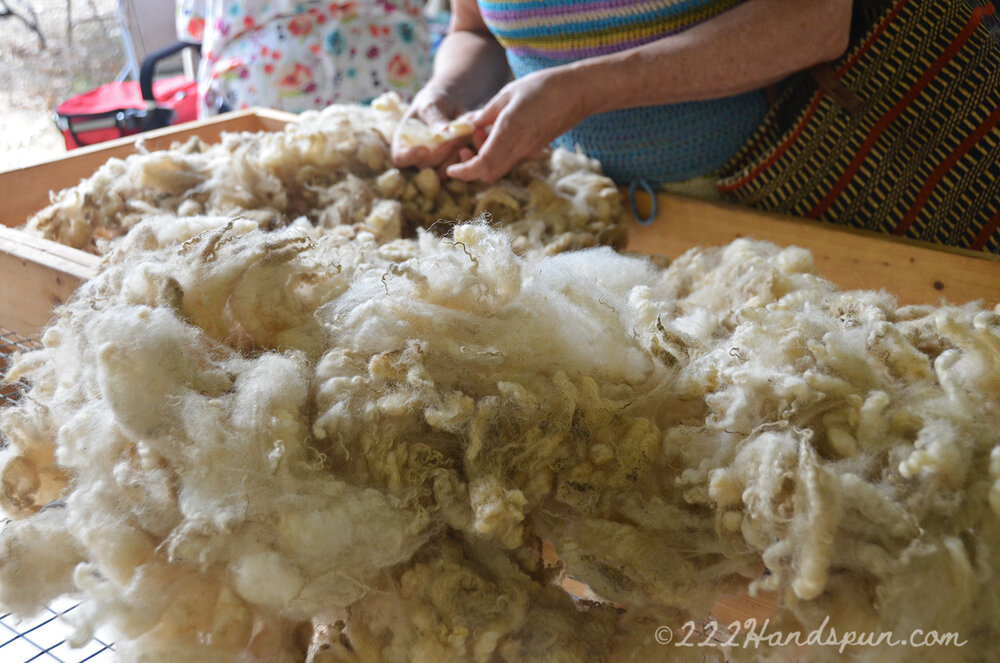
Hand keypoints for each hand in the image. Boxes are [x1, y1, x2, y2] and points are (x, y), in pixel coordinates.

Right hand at [391, 84, 479, 171]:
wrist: (449, 105)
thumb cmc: (433, 102)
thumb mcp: (431, 104)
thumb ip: (434, 117)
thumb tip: (443, 131)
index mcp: (403, 143)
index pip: (400, 158)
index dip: (410, 157)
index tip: (424, 149)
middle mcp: (416, 157)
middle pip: (425, 166)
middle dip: (440, 153)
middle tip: (453, 138)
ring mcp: (433, 163)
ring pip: (442, 172)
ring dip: (454, 156)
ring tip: (461, 136)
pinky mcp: (449, 164)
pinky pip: (457, 168)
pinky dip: (464, 156)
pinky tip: (467, 140)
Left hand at [445, 67, 588, 182]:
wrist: (578, 92)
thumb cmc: (543, 87)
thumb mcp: (507, 93)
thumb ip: (486, 113)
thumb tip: (470, 124)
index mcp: (510, 132)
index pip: (482, 165)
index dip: (464, 172)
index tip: (452, 170)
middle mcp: (520, 148)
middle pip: (489, 173)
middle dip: (472, 166)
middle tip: (467, 143)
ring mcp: (529, 151)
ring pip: (500, 167)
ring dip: (485, 157)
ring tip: (483, 130)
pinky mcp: (535, 149)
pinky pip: (511, 159)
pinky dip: (497, 152)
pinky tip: (497, 131)